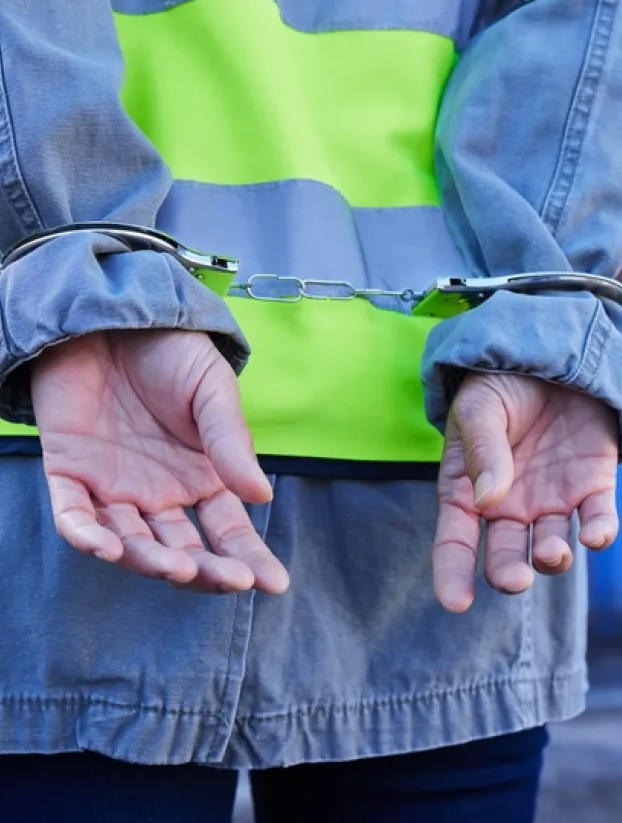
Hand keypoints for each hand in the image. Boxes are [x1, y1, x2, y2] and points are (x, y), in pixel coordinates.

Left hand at [31, 330, 288, 593]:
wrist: (111, 315)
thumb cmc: (169, 351)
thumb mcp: (211, 392)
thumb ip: (230, 443)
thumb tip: (262, 497)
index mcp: (202, 476)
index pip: (229, 531)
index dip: (250, 559)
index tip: (275, 584)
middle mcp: (160, 492)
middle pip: (183, 550)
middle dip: (208, 572)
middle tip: (230, 579)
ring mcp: (114, 487)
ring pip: (132, 543)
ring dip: (153, 562)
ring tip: (180, 567)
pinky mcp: (68, 473)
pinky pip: (73, 517)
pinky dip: (88, 537)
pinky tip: (109, 547)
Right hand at [433, 373, 618, 611]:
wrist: (550, 349)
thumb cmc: (501, 381)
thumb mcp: (481, 407)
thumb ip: (484, 450)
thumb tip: (487, 500)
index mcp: (469, 489)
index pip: (455, 540)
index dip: (452, 574)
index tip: (456, 603)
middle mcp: (510, 505)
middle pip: (507, 554)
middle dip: (509, 571)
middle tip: (515, 578)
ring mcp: (553, 497)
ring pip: (553, 545)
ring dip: (553, 556)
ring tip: (554, 551)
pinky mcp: (593, 484)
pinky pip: (599, 518)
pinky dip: (600, 532)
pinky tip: (595, 536)